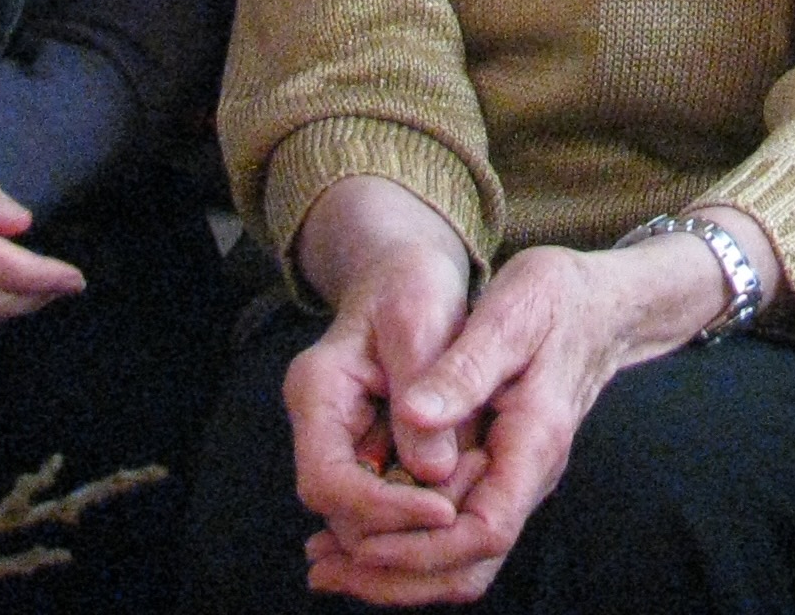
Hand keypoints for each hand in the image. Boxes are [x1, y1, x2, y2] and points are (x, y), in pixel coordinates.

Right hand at [283, 250, 487, 605]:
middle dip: (405, 522)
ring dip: (419, 518)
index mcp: (317, 391)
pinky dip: (426, 503)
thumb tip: (434, 471)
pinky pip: (392, 499)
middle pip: (343, 513)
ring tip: (477, 485)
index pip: (327, 482)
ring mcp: (342, 443)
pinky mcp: (372, 451)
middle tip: (471, 504)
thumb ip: (424, 387)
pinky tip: (468, 483)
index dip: (382, 509)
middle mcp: (319, 427)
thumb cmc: (412, 283)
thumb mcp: (422, 319)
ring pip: (368, 517)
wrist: (406, 273)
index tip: (444, 511)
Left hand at [298, 232, 733, 603]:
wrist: (600, 303)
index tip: (360, 539)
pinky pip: (455, 530)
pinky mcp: (499, 471)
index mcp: (534, 442)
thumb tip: (414, 415)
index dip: (420, 547)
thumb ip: (465, 368)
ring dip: (394, 568)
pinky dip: (407, 540)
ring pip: (460, 559)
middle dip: (395, 578)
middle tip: (321, 567)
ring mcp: (515, 479)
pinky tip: (358, 526)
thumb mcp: (511, 312)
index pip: (484, 530)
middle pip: (468, 566)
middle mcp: (528, 476)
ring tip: (325, 558)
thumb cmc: (558, 298)